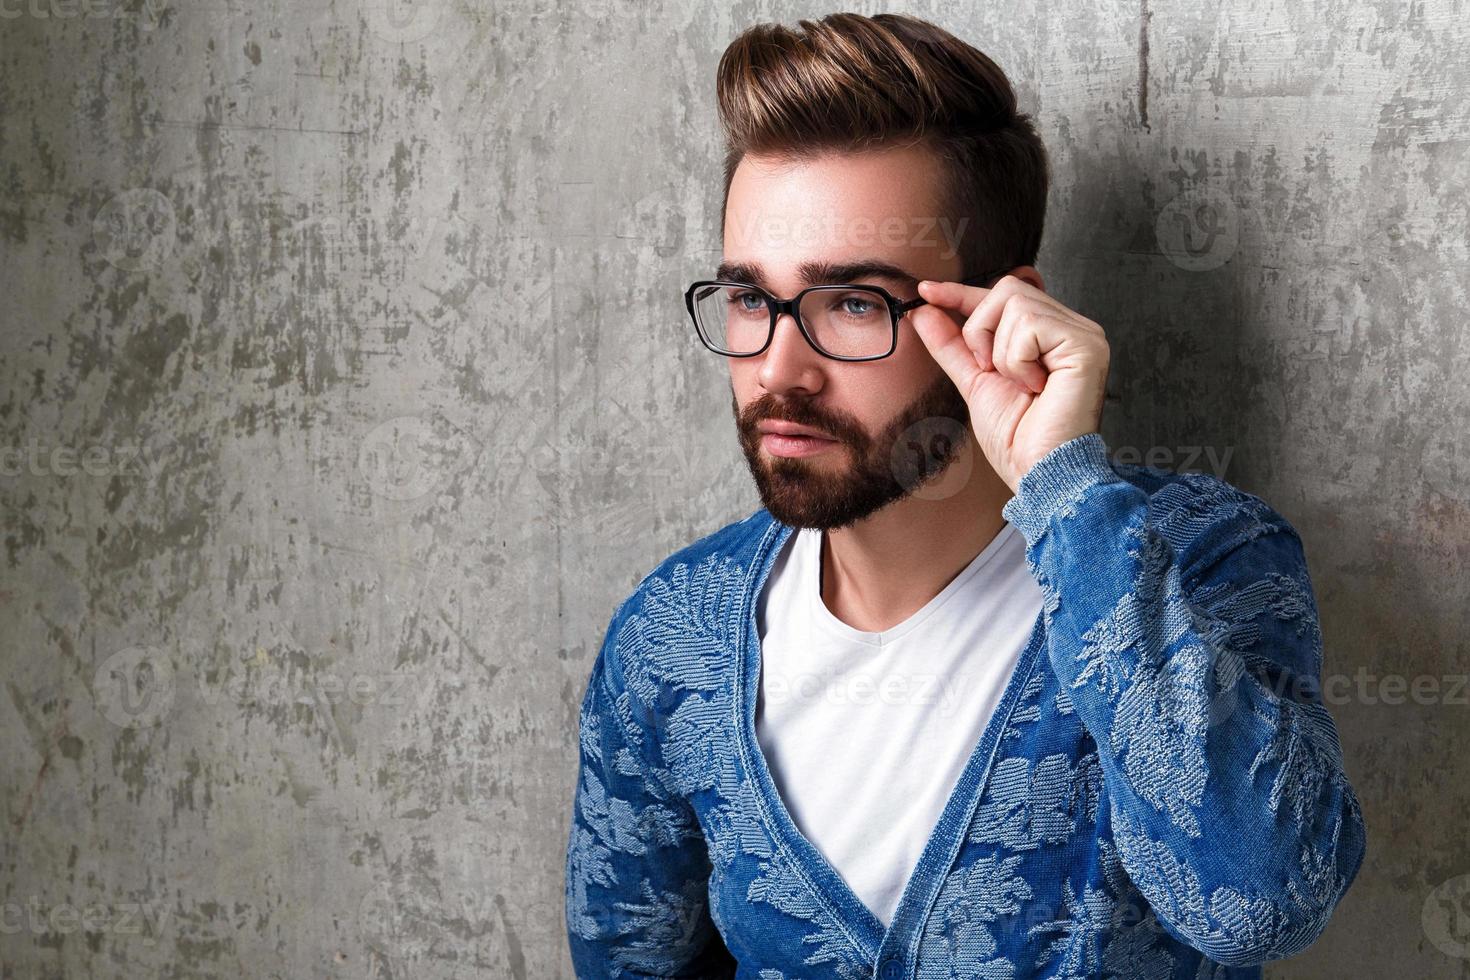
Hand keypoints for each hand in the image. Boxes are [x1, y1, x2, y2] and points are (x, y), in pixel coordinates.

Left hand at [910, 274, 1109, 493]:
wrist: (1039, 472)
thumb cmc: (1018, 437)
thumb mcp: (975, 381)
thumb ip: (952, 345)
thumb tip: (924, 310)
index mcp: (1049, 334)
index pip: (1002, 296)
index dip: (962, 292)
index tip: (926, 291)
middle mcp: (1071, 327)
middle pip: (1007, 288)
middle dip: (980, 330)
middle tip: (991, 371)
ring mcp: (1083, 334)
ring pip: (1015, 302)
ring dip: (999, 351)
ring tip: (1020, 385)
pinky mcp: (1087, 345)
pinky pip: (1030, 325)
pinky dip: (1017, 360)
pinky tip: (1035, 386)